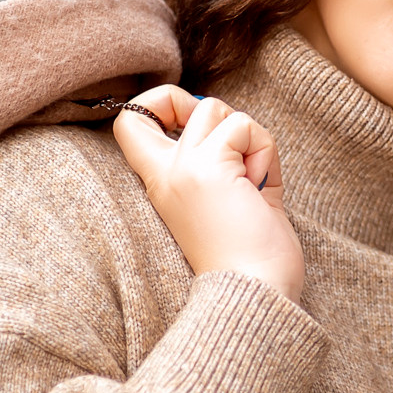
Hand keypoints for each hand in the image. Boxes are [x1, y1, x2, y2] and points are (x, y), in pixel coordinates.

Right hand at [110, 87, 305, 304]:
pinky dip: (264, 152)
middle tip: (235, 149)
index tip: (189, 120)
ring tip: (254, 181)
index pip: (128, 122)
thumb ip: (218, 161)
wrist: (255, 294)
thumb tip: (231, 123)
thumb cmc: (249, 257)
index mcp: (160, 184)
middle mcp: (164, 173)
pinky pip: (245, 127)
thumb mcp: (222, 198)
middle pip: (166, 98)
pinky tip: (262, 188)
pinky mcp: (209, 168)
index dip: (157, 103)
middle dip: (207, 107)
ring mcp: (183, 168)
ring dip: (248, 138)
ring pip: (215, 109)